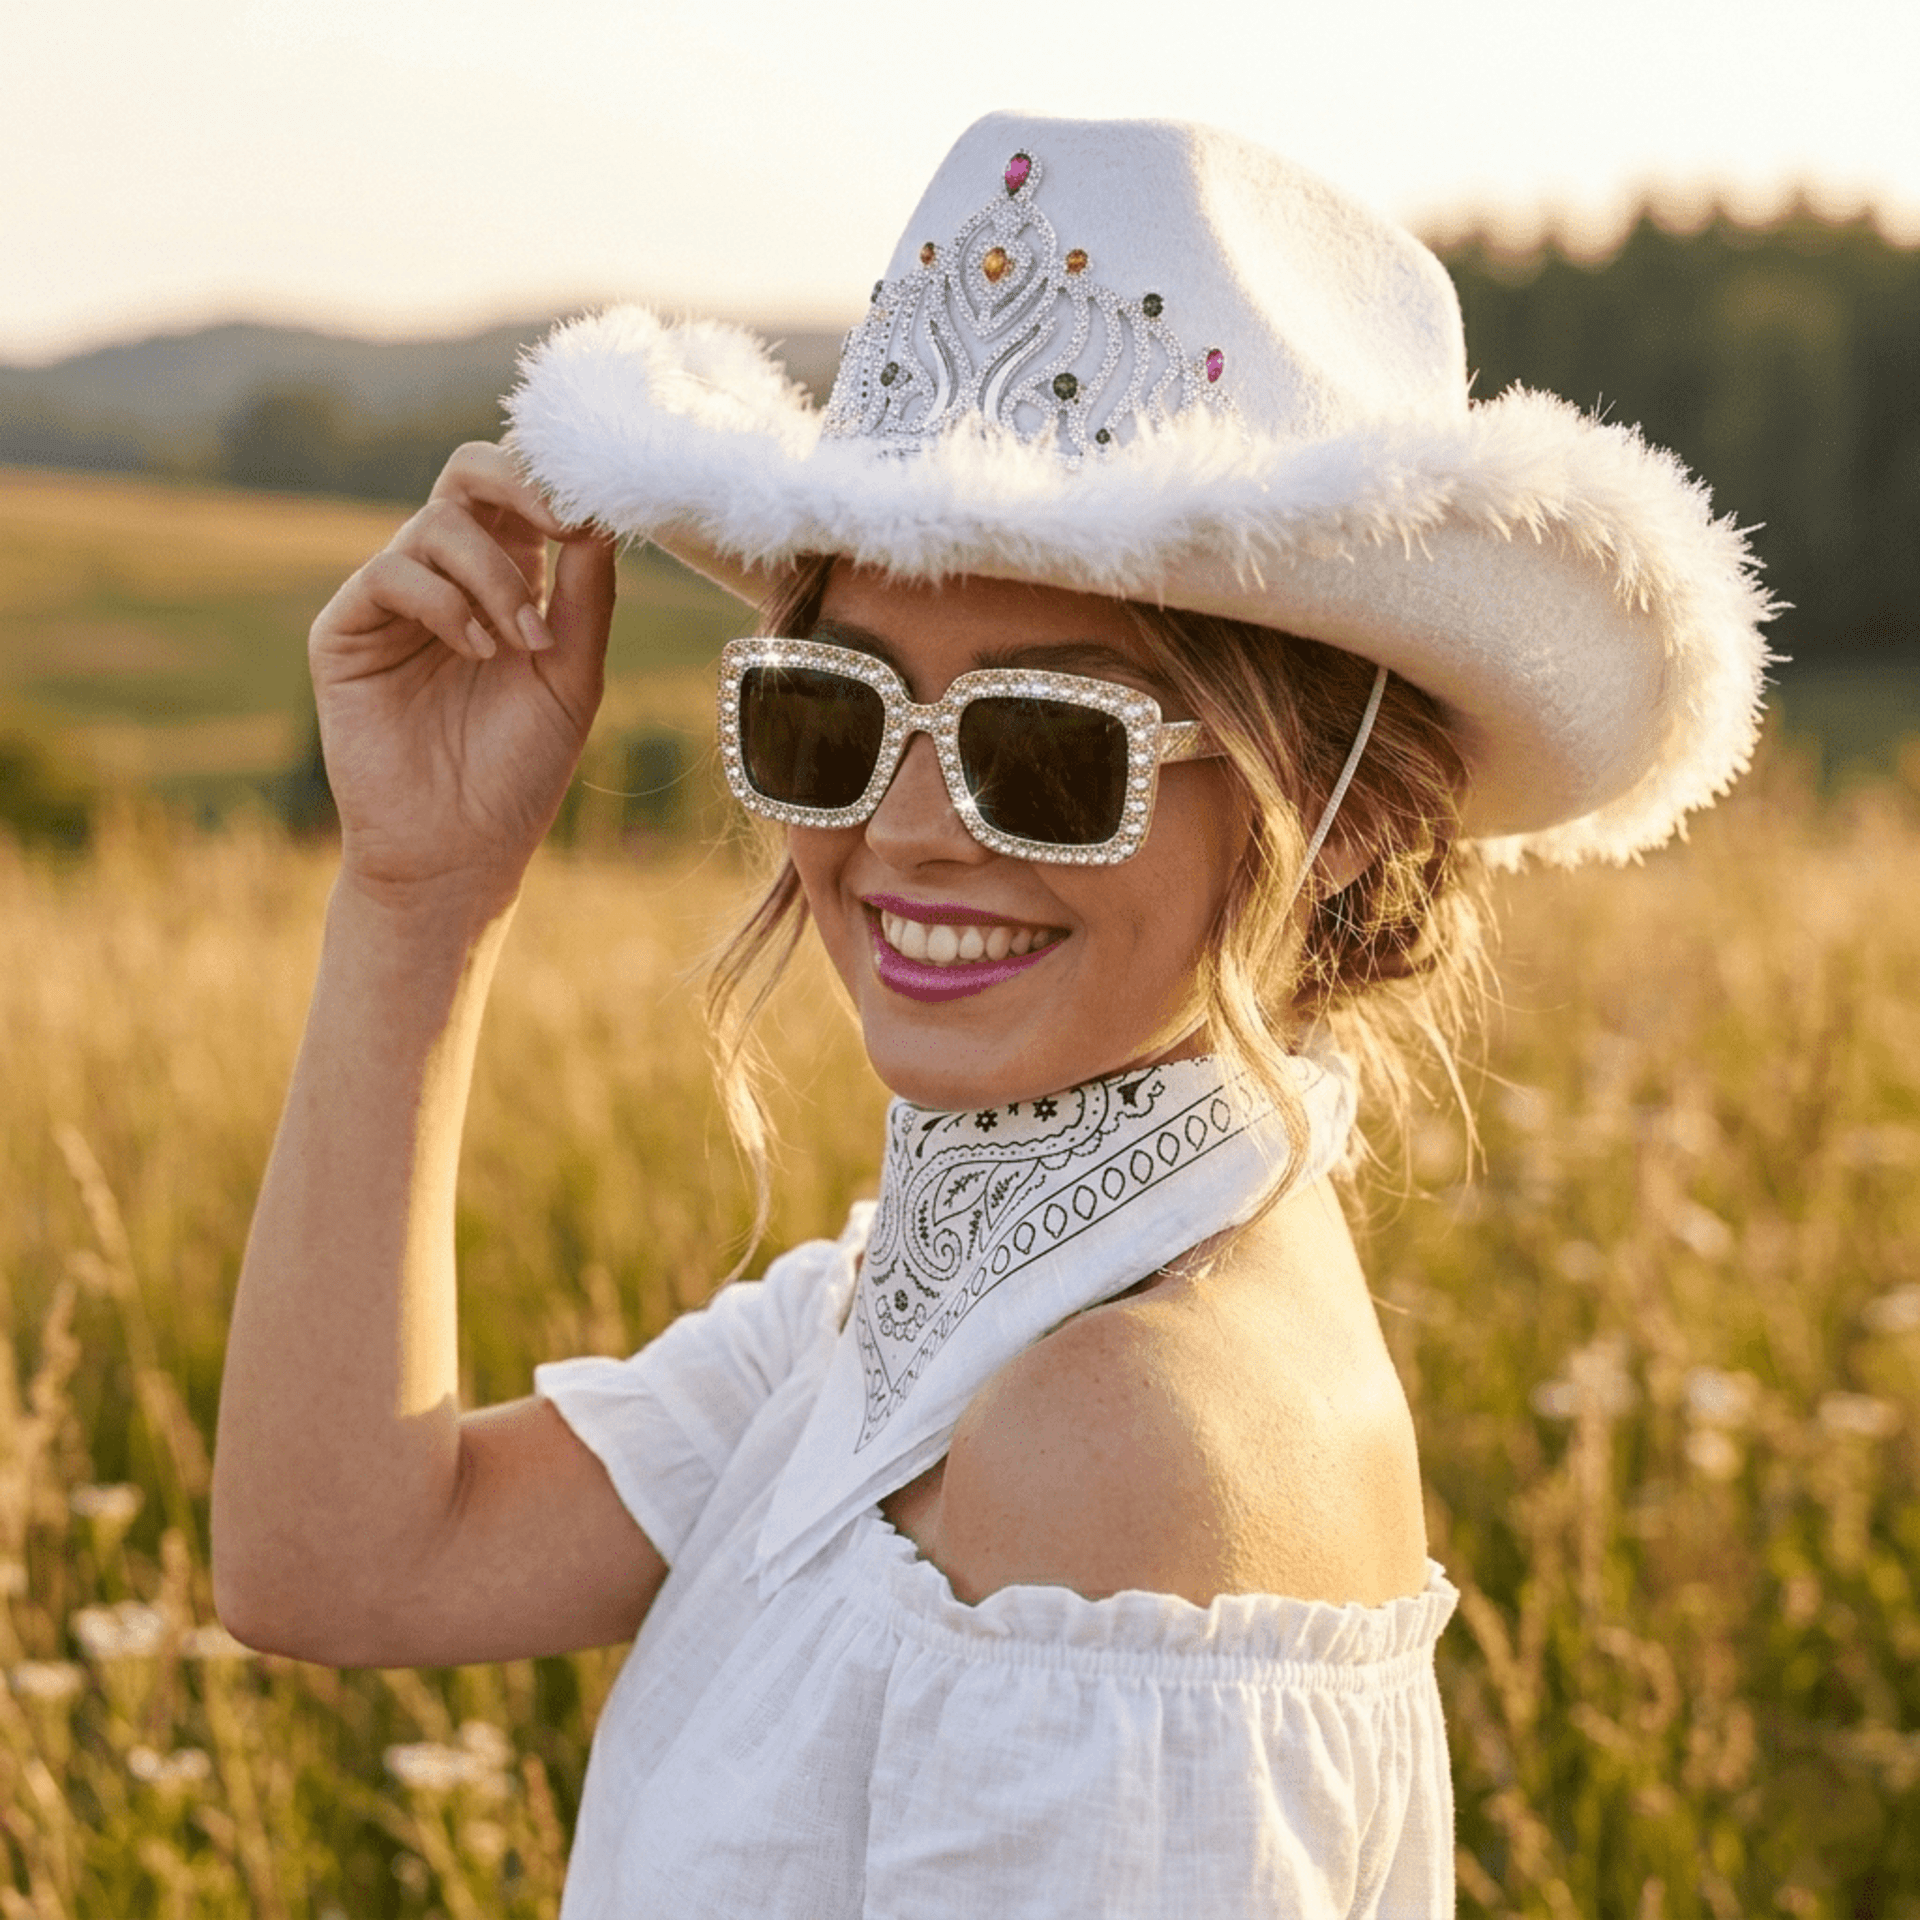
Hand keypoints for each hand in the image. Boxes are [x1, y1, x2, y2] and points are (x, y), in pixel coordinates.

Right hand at [309, 442, 616, 909]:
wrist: (458, 850)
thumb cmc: (518, 771)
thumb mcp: (572, 676)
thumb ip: (585, 597)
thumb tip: (599, 514)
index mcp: (508, 582)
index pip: (520, 494)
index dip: (553, 480)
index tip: (594, 506)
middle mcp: (448, 579)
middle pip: (467, 475)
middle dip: (518, 483)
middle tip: (562, 523)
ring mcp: (394, 601)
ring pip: (437, 525)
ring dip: (495, 579)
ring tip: (522, 646)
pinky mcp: (346, 629)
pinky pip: (391, 573)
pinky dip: (446, 603)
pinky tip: (478, 653)